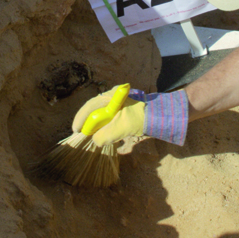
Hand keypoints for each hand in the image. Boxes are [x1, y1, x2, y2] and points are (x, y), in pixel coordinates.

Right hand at [71, 86, 187, 146]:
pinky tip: (107, 134)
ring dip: (98, 126)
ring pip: (103, 115)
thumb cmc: (141, 118)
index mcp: (110, 97)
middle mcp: (113, 97)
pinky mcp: (125, 110)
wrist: (162, 116)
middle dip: (89, 123)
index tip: (76, 130)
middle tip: (83, 134)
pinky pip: (111, 118)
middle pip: (95, 110)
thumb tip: (95, 140)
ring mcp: (120, 103)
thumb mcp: (120, 128)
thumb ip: (105, 135)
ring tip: (94, 136)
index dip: (81, 119)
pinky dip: (107, 127)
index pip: (90, 107)